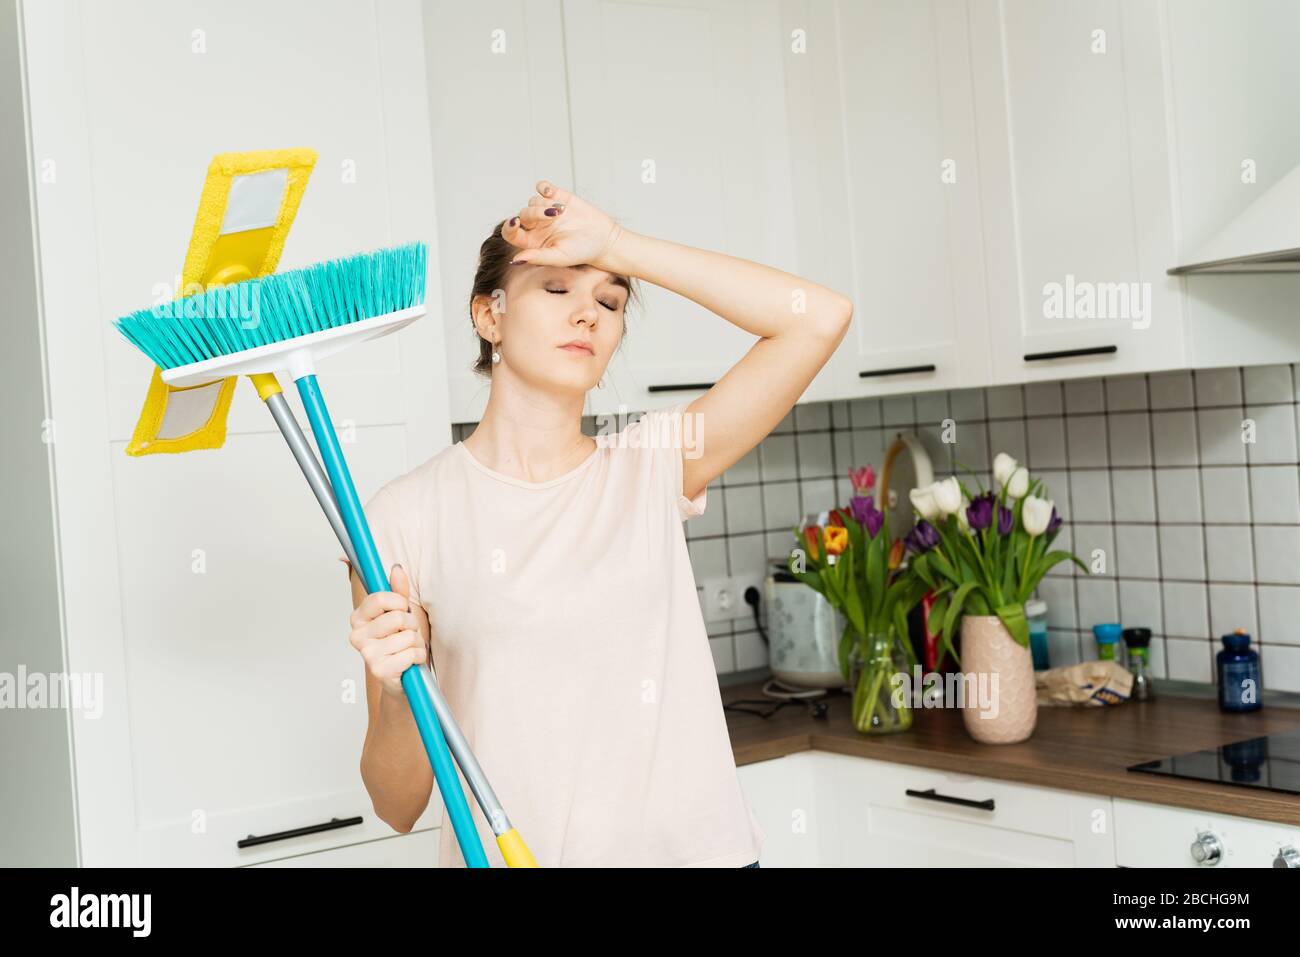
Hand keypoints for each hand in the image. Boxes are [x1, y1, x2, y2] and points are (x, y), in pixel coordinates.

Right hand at [347, 563, 427, 700]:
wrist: (403, 675)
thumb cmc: (401, 641)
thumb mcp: (401, 613)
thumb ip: (399, 591)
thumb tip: (396, 569)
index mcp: (359, 617)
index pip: (380, 598)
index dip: (399, 602)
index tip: (403, 609)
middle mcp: (357, 635)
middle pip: (398, 617)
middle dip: (412, 624)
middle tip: (407, 633)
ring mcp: (366, 654)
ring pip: (408, 636)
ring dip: (416, 643)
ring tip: (408, 648)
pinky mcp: (378, 670)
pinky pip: (411, 654)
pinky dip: (418, 657)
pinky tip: (410, 662)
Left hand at [502, 180, 624, 269]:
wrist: (602, 239)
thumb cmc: (581, 252)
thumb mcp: (559, 257)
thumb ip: (537, 258)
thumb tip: (515, 261)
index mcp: (531, 241)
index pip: (511, 232)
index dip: (509, 226)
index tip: (515, 222)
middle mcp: (535, 226)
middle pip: (524, 213)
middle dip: (537, 213)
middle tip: (555, 215)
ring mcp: (545, 210)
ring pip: (533, 200)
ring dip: (546, 204)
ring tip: (562, 212)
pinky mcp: (557, 197)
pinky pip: (542, 188)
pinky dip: (544, 188)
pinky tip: (552, 193)